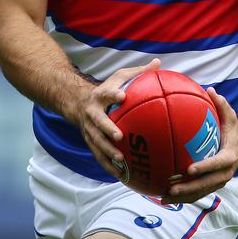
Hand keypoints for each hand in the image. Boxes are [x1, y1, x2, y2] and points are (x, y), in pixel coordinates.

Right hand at [75, 58, 159, 178]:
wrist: (79, 103)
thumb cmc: (108, 88)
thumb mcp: (120, 77)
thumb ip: (138, 72)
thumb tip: (159, 63)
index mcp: (100, 95)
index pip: (106, 93)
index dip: (113, 94)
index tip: (122, 96)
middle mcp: (92, 112)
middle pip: (98, 122)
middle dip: (107, 129)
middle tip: (120, 136)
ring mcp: (88, 129)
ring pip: (96, 142)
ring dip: (107, 152)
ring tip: (121, 160)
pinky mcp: (89, 142)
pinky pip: (98, 156)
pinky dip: (108, 166)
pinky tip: (121, 175)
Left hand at [160, 87, 237, 203]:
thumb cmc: (232, 128)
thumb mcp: (230, 114)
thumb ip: (221, 103)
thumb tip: (210, 89)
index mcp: (229, 156)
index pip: (217, 164)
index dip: (204, 167)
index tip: (189, 168)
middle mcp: (225, 172)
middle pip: (206, 184)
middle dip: (189, 188)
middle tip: (172, 187)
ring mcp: (218, 181)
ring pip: (200, 193)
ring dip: (183, 197)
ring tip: (164, 197)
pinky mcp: (211, 185)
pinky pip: (197, 193)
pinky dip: (182, 197)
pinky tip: (165, 196)